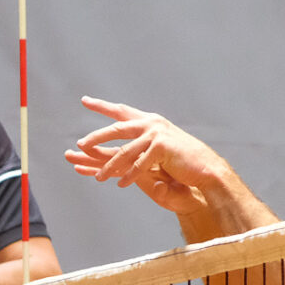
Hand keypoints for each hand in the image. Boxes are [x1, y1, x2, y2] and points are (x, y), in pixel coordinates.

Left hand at [65, 97, 220, 214]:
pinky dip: (129, 176)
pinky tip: (120, 184)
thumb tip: (118, 146)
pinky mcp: (162, 148)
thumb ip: (137, 147)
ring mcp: (157, 134)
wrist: (205, 169)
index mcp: (150, 122)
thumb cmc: (181, 161)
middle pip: (117, 128)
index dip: (103, 106)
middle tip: (79, 145)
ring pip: (125, 151)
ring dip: (110, 166)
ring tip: (98, 177)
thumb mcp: (156, 150)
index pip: (122, 112)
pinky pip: (139, 165)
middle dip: (96, 137)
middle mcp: (152, 124)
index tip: (85, 100)